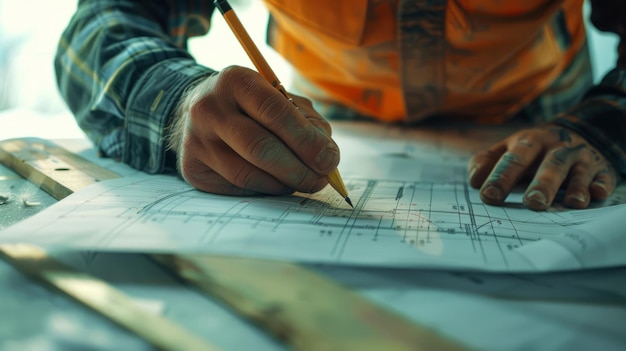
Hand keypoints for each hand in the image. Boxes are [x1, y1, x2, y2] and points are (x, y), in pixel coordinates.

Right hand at [169, 66, 338, 195]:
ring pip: (249, 174)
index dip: (307, 140)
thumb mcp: (279, 98)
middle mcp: (209, 109)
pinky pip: (237, 188)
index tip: (330, 160)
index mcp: (235, 81)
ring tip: (303, 182)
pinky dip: (265, 189)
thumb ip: (307, 122)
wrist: (198, 112)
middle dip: (299, 169)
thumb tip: (326, 158)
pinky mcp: (192, 168)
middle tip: (321, 180)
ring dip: (284, 184)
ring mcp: (195, 140)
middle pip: (260, 147)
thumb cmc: (251, 106)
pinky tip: (276, 182)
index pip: (275, 112)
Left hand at [468, 125, 618, 209]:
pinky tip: (597, 194)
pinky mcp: (601, 169)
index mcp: (529, 143)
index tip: (489, 196)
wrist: (578, 132)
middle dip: (542, 183)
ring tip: (571, 203)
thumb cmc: (532, 150)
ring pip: (578, 172)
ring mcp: (581, 158)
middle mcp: (556, 148)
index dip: (501, 177)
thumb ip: (487, 162)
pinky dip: (601, 186)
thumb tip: (473, 181)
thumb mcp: (508, 148)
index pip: (513, 160)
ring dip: (575, 187)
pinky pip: (603, 177)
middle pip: (549, 164)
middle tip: (532, 203)